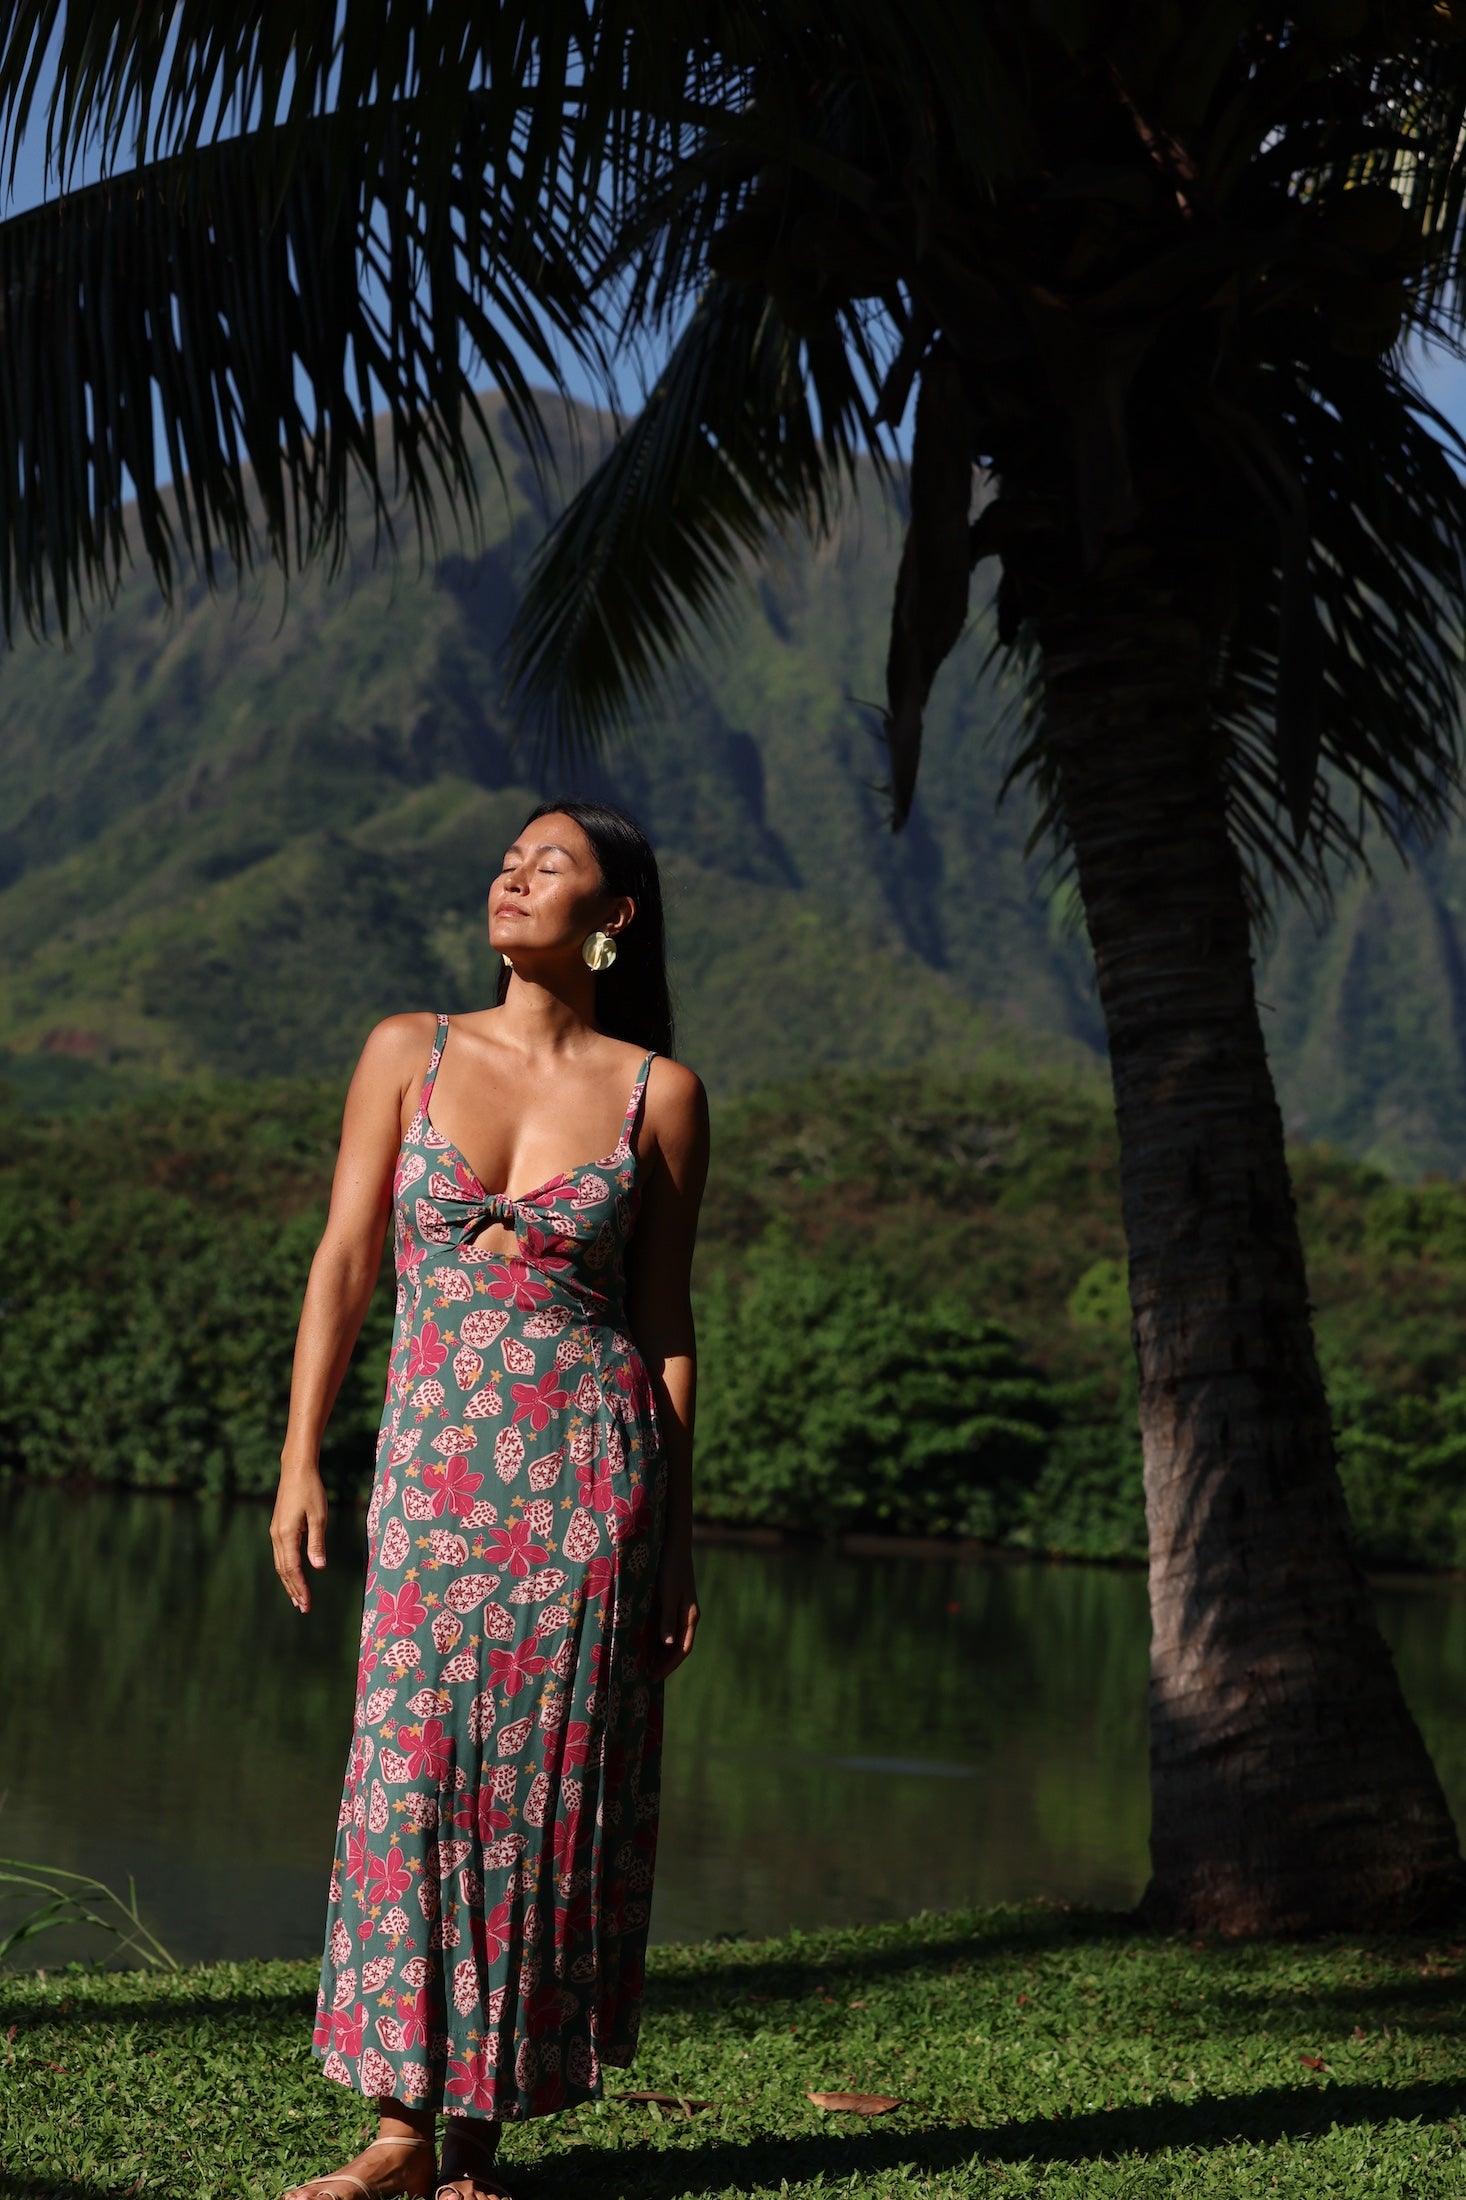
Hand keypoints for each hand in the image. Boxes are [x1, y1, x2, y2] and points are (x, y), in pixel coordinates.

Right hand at [271, 1461, 328, 1612]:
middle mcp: (277, 1536)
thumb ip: (317, 1543)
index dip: (300, 1588)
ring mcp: (276, 1532)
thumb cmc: (310, 1490)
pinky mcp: (278, 1528)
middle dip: (294, 1590)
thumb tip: (318, 1568)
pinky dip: (287, 1569)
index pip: (293, 1569)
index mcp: (286, 1535)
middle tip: (303, 1608)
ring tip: (297, 1598)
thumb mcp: (318, 1516)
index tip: (307, 1604)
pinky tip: (292, 1575)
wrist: (296, 1470)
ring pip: (280, 1564)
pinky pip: (281, 1555)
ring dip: (289, 1582)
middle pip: (284, 1571)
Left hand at [648, 1536, 698, 1679]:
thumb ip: (667, 1619)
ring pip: (672, 1638)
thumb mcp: (668, 1595)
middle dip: (665, 1663)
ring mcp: (681, 1610)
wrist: (674, 1545)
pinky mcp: (672, 1602)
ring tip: (645, 1665)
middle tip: (647, 1677)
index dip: (669, 1665)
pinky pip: (666, 1627)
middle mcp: (688, 1616)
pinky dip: (658, 1639)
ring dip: (661, 1653)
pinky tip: (645, 1643)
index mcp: (690, 1616)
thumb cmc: (671, 1569)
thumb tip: (668, 1645)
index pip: (683, 1649)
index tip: (655, 1677)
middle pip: (678, 1647)